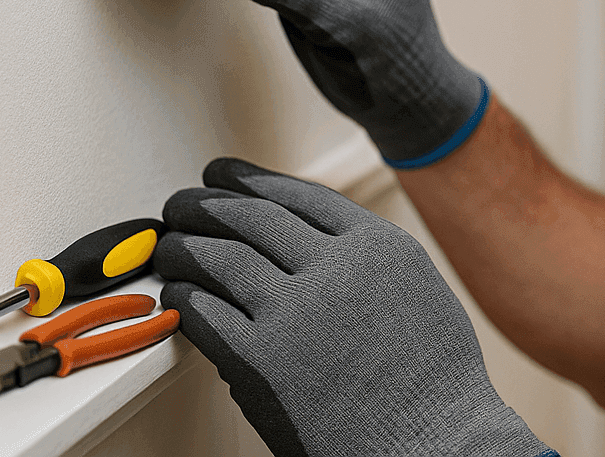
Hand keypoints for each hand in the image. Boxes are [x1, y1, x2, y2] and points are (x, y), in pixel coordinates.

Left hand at [154, 158, 553, 456]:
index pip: (298, 195)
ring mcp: (296, 311)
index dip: (252, 180)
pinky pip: (206, 313)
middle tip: (185, 202)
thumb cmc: (433, 385)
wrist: (435, 443)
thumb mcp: (418, 294)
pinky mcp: (261, 359)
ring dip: (185, 246)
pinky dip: (184, 298)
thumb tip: (314, 255)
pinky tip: (178, 295)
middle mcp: (336, 267)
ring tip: (169, 245)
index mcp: (378, 246)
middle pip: (252, 216)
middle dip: (207, 204)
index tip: (227, 175)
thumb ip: (368, 264)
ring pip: (221, 257)